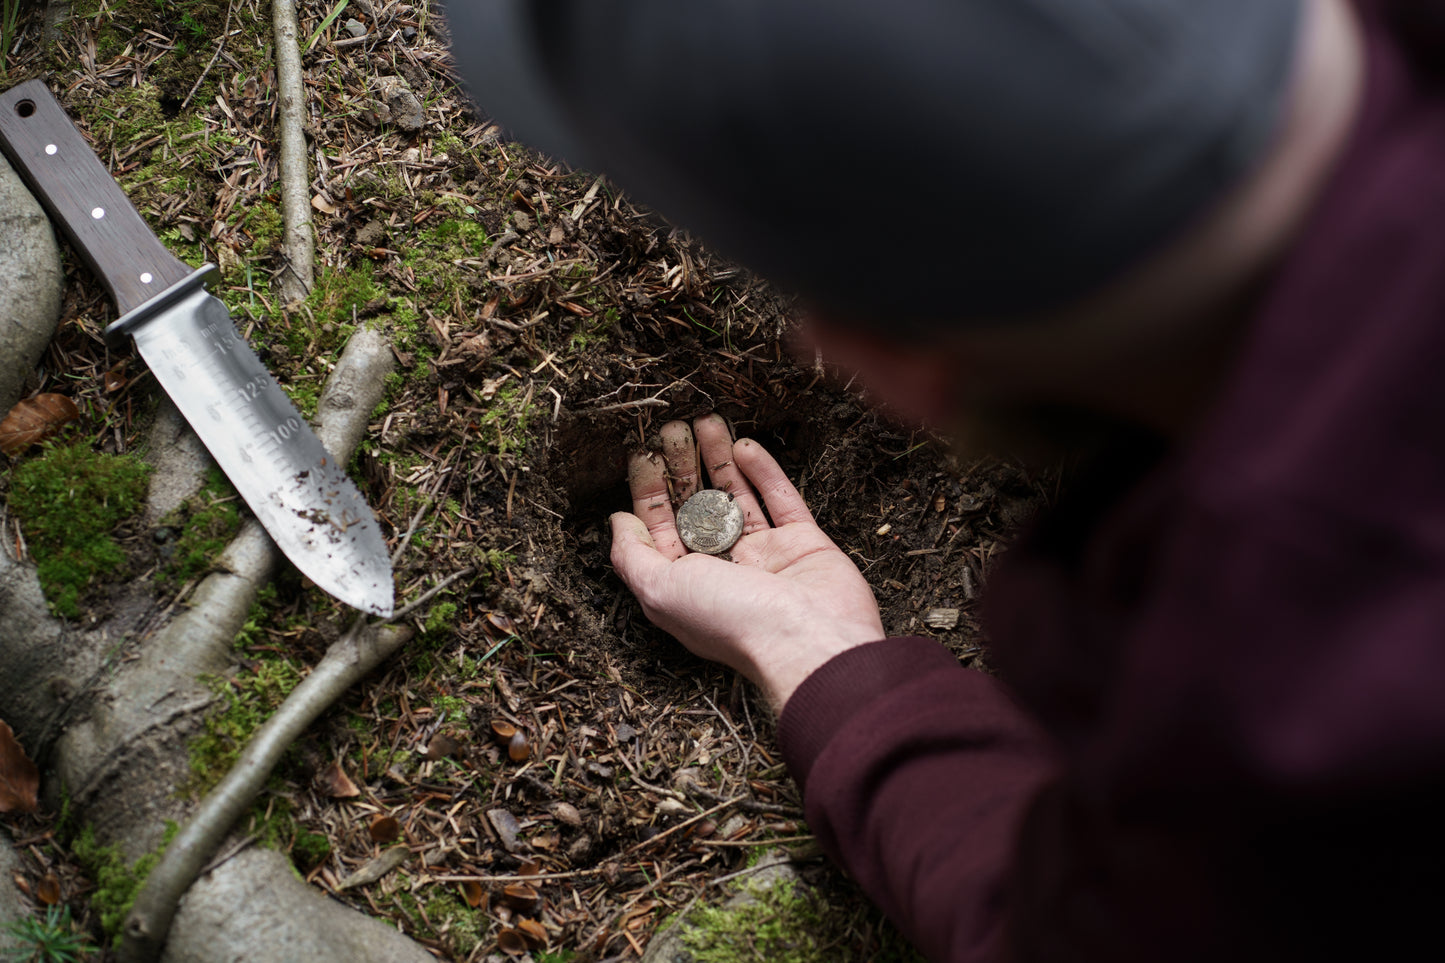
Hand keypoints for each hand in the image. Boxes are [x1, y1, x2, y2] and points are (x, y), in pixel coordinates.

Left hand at [609, 413, 884, 710]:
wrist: (810, 640)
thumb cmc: (732, 621)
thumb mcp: (661, 590)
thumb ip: (633, 555)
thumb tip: (618, 522)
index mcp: (685, 585)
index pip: (659, 528)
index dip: (648, 491)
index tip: (644, 453)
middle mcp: (723, 569)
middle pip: (696, 506)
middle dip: (682, 467)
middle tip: (673, 428)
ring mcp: (765, 555)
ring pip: (737, 497)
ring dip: (719, 459)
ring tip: (706, 421)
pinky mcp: (803, 542)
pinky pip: (780, 498)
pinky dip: (762, 471)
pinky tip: (743, 444)